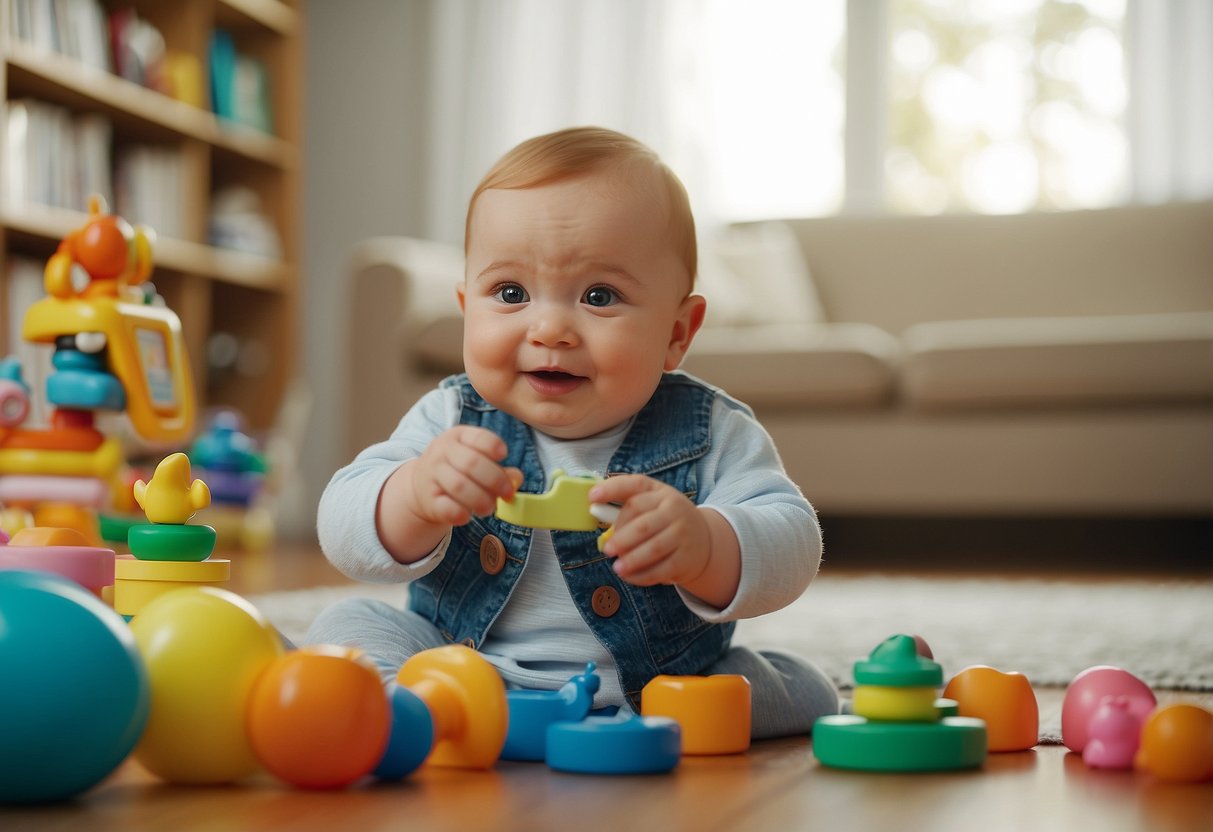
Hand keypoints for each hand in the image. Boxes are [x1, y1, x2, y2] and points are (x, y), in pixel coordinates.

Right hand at [402, 426, 521, 526]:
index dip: (494, 446)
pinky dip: (461, 513)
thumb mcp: (477, 461)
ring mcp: (431, 475)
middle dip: (495, 480)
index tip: (504, 455)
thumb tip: (516, 479)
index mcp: (458, 436)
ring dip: (481, 499)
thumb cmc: (457, 471)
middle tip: (506, 494)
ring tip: (490, 508)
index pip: (478, 437)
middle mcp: (442, 452)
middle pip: (472, 463)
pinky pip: (446, 507)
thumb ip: (499, 469)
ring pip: (460, 485)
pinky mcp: (428, 500)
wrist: (421, 488)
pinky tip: (468, 516)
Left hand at [588, 475, 712, 587]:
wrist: (703, 540)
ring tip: (617, 567)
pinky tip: (629, 576)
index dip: (612, 490)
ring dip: (632, 559)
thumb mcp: (652, 505)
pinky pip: (662, 569)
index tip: (592, 497)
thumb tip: (594, 510)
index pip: (635, 486)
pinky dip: (642, 575)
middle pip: (644, 523)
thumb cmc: (665, 520)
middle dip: (622, 538)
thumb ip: (625, 506)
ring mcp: (682, 533)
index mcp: (659, 492)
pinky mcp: (686, 558)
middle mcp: (674, 509)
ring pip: (654, 548)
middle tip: (607, 549)